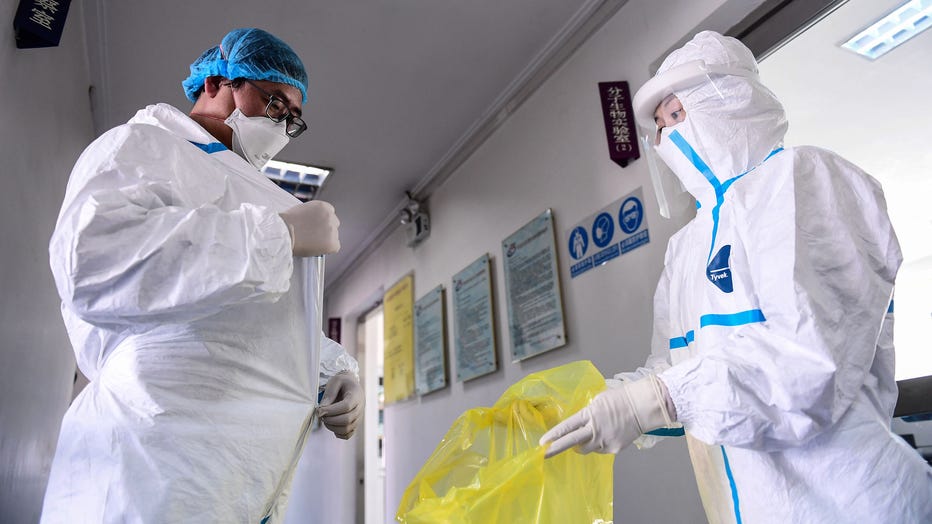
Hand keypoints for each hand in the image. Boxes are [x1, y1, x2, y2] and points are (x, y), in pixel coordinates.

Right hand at [279, 201, 340, 256]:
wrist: (283, 234)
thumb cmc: (286, 223)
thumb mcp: (302, 210)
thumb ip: (312, 214)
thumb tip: (315, 221)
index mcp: (324, 206)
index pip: (330, 214)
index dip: (321, 222)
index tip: (315, 227)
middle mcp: (331, 216)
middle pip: (334, 225)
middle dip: (325, 230)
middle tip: (313, 236)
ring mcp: (333, 230)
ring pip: (334, 237)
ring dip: (326, 240)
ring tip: (311, 243)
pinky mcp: (333, 243)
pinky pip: (334, 248)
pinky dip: (327, 250)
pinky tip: (315, 248)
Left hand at [318, 372, 363, 438]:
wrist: (351, 385)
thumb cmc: (342, 382)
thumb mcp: (335, 381)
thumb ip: (329, 394)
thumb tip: (322, 410)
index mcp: (356, 395)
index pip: (346, 406)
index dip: (331, 411)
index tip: (319, 410)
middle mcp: (360, 408)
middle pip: (347, 419)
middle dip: (330, 420)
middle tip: (320, 415)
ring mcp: (358, 418)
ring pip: (347, 429)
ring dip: (332, 427)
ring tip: (325, 419)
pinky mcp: (355, 424)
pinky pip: (347, 435)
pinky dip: (338, 433)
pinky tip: (331, 425)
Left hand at [539, 374, 672, 457]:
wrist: (641, 407)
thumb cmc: (620, 399)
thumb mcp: (598, 401)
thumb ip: (587, 413)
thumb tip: (580, 423)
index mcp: (589, 415)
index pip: (567, 427)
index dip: (554, 435)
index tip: (543, 442)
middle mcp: (595, 429)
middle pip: (571, 442)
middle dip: (555, 448)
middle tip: (544, 454)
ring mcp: (604, 441)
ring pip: (585, 449)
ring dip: (582, 444)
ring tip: (591, 433)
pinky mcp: (613, 449)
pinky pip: (600, 450)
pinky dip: (599, 445)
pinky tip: (607, 434)